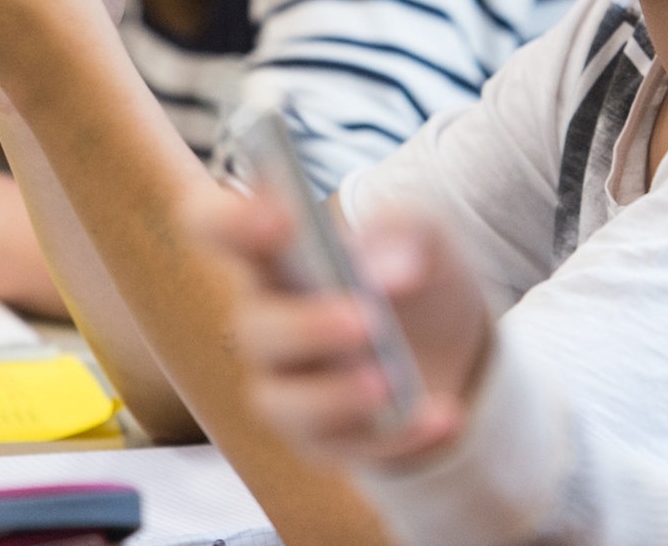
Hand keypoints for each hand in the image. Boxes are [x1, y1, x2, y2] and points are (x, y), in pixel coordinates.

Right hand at [190, 184, 492, 466]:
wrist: (453, 334)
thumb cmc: (412, 264)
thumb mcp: (423, 232)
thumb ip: (403, 232)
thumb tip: (386, 271)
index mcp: (274, 252)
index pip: (213, 226)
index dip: (230, 221)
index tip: (281, 219)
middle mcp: (268, 318)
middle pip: (255, 329)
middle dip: (306, 327)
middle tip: (366, 318)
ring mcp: (291, 384)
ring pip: (280, 404)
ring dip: (333, 396)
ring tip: (388, 382)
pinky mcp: (326, 438)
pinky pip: (347, 449)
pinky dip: (398, 436)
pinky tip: (445, 414)